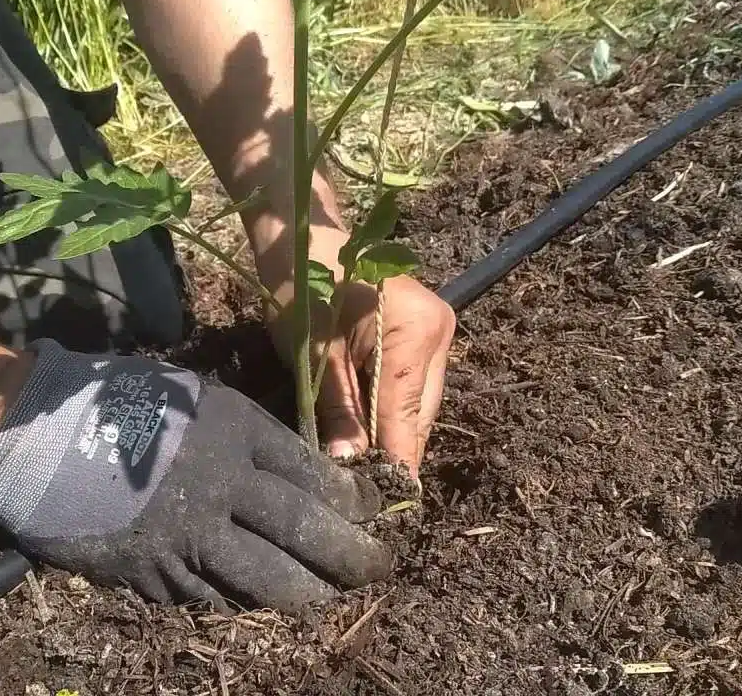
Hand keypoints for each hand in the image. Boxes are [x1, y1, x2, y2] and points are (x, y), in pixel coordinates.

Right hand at [0, 339, 390, 613]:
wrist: (36, 435)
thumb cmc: (120, 404)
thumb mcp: (197, 400)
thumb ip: (248, 436)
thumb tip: (304, 476)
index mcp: (234, 430)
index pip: (312, 474)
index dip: (349, 502)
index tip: (368, 516)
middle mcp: (221, 484)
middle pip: (304, 531)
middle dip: (350, 557)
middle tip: (376, 569)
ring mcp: (188, 534)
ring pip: (267, 578)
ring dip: (308, 594)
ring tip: (330, 600)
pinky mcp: (155, 571)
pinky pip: (216, 596)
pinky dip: (247, 602)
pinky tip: (266, 605)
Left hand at [259, 227, 455, 479]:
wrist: (302, 235)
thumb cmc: (301, 288)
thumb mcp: (313, 357)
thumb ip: (339, 412)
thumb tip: (351, 465)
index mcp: (414, 332)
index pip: (407, 418)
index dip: (393, 464)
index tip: (383, 505)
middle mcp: (440, 331)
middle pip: (420, 415)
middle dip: (393, 451)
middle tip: (365, 490)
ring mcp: (439, 330)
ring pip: (420, 403)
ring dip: (393, 431)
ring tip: (365, 464)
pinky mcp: (427, 331)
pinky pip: (414, 385)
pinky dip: (393, 408)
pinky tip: (371, 428)